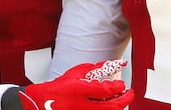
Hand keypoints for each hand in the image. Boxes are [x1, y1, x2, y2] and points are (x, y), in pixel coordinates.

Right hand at [19, 60, 133, 109]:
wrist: (41, 103)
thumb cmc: (56, 89)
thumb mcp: (74, 74)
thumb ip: (93, 69)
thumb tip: (110, 65)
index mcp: (78, 90)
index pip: (105, 90)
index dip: (118, 87)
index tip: (122, 84)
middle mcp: (80, 105)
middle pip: (110, 107)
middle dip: (125, 100)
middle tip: (129, 94)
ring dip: (117, 106)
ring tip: (121, 99)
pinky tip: (109, 106)